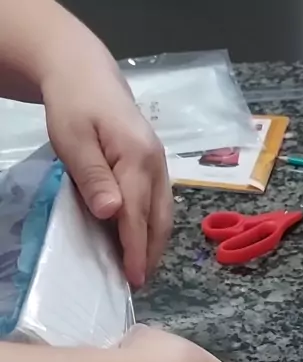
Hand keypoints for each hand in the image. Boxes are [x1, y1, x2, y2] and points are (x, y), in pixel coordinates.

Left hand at [43, 64, 172, 287]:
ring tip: (141, 267)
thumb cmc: (74, 106)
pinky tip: (142, 238)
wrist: (86, 73)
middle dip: (151, 253)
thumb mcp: (73, 140)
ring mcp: (159, 163)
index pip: (138, 215)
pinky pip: (160, 203)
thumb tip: (112, 213)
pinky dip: (153, 226)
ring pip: (164, 213)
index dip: (135, 249)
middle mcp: (156, 163)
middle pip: (159, 219)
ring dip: (155, 242)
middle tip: (139, 282)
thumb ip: (93, 177)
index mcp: (137, 158)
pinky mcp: (155, 164)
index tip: (134, 278)